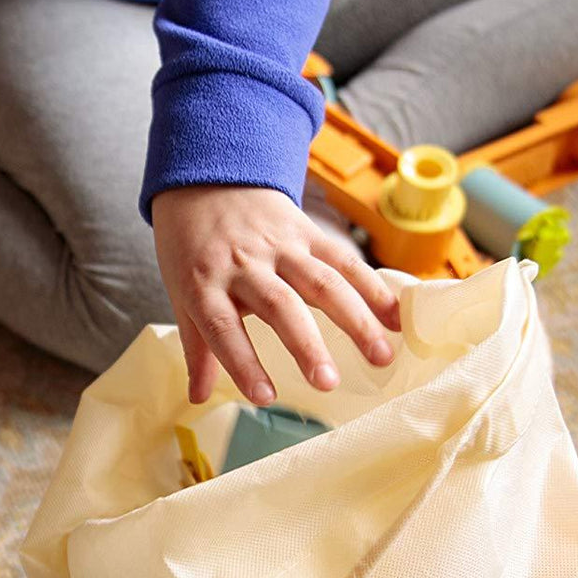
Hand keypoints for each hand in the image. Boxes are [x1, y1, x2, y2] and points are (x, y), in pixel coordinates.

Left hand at [152, 184, 401, 404]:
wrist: (206, 178)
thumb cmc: (192, 249)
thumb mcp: (182, 295)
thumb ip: (198, 348)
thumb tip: (199, 398)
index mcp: (204, 284)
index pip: (222, 329)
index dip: (243, 363)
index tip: (265, 397)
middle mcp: (244, 264)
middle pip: (280, 306)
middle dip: (306, 346)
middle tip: (328, 383)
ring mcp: (279, 246)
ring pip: (323, 282)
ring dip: (356, 320)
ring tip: (381, 356)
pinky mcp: (307, 231)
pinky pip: (344, 260)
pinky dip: (373, 287)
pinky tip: (395, 317)